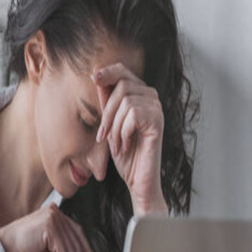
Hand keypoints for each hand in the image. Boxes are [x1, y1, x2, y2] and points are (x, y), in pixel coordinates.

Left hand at [93, 64, 166, 214]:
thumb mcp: (110, 124)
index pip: (123, 71)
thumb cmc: (125, 154)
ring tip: (118, 144)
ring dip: (114, 127)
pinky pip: (133, 115)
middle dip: (107, 112)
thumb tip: (97, 75)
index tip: (93, 76)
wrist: (137, 180)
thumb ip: (106, 101)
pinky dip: (124, 132)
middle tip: (104, 136)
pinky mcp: (158, 122)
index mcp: (140, 96)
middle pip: (122, 85)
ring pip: (126, 101)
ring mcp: (157, 109)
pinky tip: (126, 145)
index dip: (108, 71)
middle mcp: (151, 98)